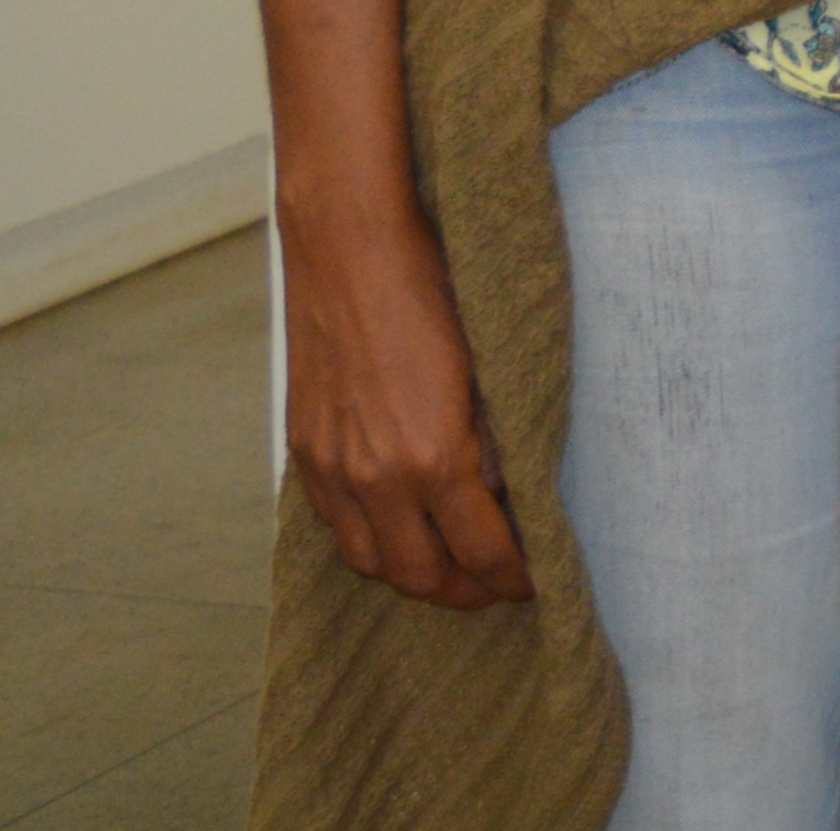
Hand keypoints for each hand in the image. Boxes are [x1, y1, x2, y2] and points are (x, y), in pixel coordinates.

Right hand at [281, 206, 530, 609]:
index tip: (536, 579)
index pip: (482, 551)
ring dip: (412, 575)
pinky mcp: (304, 451)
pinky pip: (335, 525)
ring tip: (449, 568)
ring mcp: (333, 468)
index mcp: (435, 457)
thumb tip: (511, 495)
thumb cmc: (435, 291)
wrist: (351, 247)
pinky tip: (396, 526)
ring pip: (371, 561)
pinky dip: (369, 540)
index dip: (514, 577)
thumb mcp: (489, 369)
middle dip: (465, 591)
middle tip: (497, 586)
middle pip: (421, 576)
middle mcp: (377, 476)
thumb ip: (496, 442)